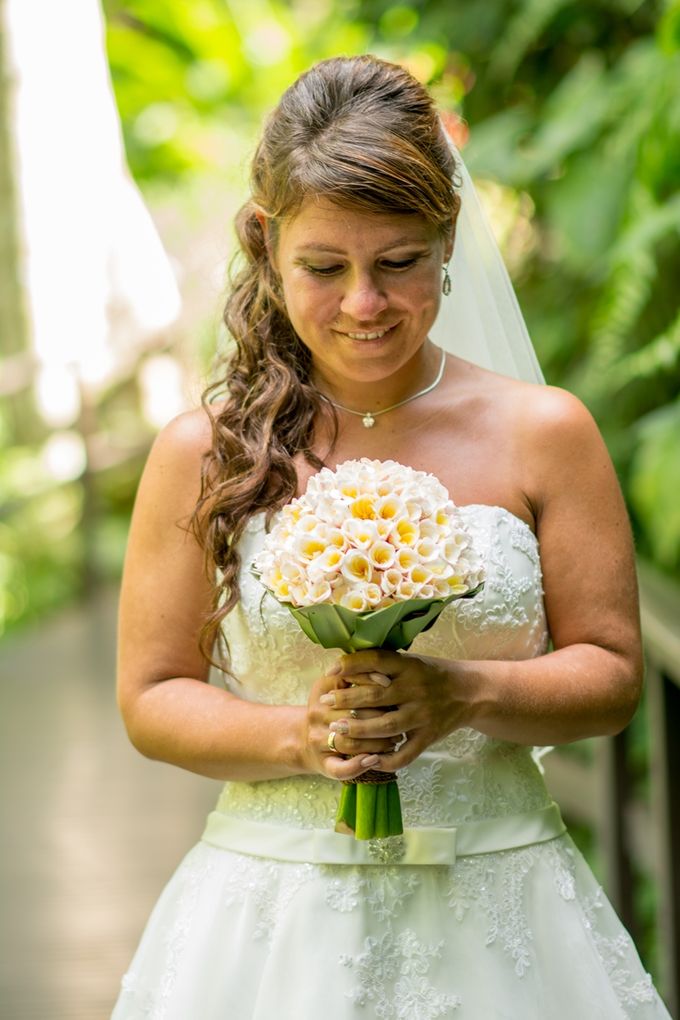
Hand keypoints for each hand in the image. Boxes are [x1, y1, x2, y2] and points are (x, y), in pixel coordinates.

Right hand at [303, 666, 395, 780]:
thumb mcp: (339, 686)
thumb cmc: (334, 708)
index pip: (348, 684)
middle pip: (352, 715)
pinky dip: (358, 765)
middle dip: (380, 717)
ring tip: (396, 739)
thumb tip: (386, 678)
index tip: (389, 684)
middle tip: (400, 719)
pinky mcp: (323, 764)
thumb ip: (360, 677)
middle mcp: (315, 714)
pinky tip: (374, 760)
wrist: (304, 738)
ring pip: (351, 742)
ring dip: (377, 742)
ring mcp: (317, 741)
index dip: (370, 684)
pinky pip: (341, 769)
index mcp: (321, 690)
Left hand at [317, 649, 477, 771]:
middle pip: (376, 696)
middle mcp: (417, 690)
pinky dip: (387, 760)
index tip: (331, 671)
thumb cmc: (432, 673)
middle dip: (346, 700)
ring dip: (359, 730)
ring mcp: (424, 715)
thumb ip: (383, 662)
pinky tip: (368, 760)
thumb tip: (343, 662)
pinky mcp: (430, 736)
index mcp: (410, 666)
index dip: (352, 665)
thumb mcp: (411, 660)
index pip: (377, 660)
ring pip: (386, 727)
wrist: (472, 691)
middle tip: (324, 702)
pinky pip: (406, 753)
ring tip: (337, 729)